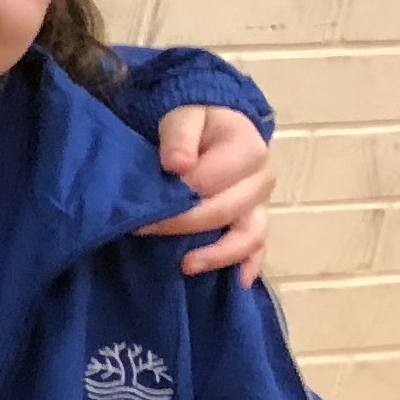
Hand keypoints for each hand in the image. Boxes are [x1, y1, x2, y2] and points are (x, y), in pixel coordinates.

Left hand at [140, 105, 269, 282]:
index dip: (174, 198)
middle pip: (225, 211)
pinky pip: (258, 246)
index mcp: (247, 148)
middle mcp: (261, 178)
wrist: (210, 125)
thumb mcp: (183, 117)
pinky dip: (249, 264)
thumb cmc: (195, 121)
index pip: (209, 182)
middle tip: (142, 231)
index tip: (139, 209)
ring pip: (248, 235)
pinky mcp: (254, 220)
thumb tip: (177, 165)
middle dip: (182, 225)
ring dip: (218, 254)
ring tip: (186, 266)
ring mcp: (260, 203)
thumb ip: (180, 137)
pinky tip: (236, 282)